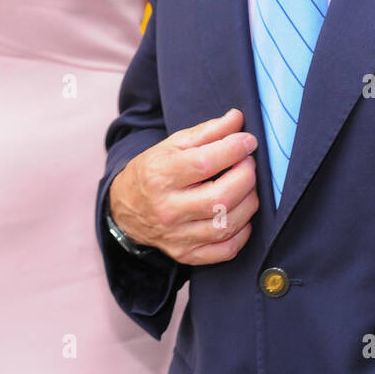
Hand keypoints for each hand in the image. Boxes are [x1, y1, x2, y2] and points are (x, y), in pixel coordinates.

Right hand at [110, 108, 258, 265]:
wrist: (126, 208)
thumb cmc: (153, 172)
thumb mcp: (173, 145)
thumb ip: (207, 131)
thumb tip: (237, 119)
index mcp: (160, 175)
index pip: (205, 163)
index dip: (234, 149)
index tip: (248, 141)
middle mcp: (167, 209)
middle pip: (220, 197)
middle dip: (246, 177)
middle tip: (248, 164)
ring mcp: (177, 236)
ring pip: (227, 225)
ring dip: (249, 202)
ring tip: (246, 187)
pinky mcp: (186, 254)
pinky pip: (226, 250)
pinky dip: (242, 232)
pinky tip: (240, 214)